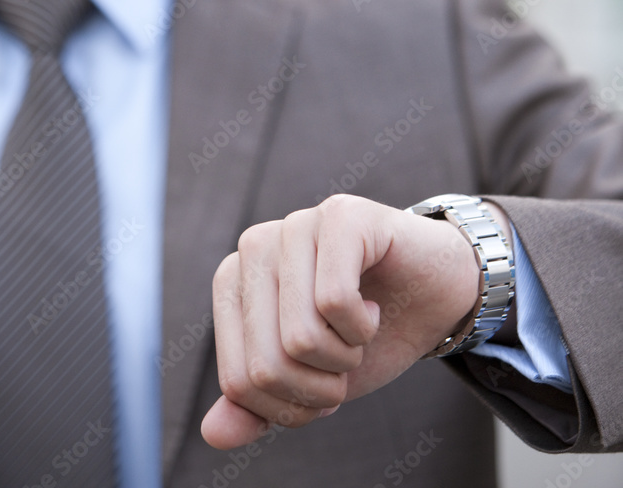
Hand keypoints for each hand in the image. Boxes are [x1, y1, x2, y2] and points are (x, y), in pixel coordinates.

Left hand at [201, 194, 485, 449]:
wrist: (434, 296)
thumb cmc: (366, 334)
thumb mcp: (311, 382)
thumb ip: (259, 405)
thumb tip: (215, 433)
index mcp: (233, 282)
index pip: (238, 381)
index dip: (291, 407)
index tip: (322, 382)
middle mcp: (254, 246)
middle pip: (265, 366)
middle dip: (319, 388)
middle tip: (347, 358)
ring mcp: (296, 225)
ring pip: (299, 338)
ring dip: (344, 357)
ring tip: (360, 330)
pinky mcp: (340, 216)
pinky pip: (334, 301)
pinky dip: (362, 329)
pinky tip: (372, 308)